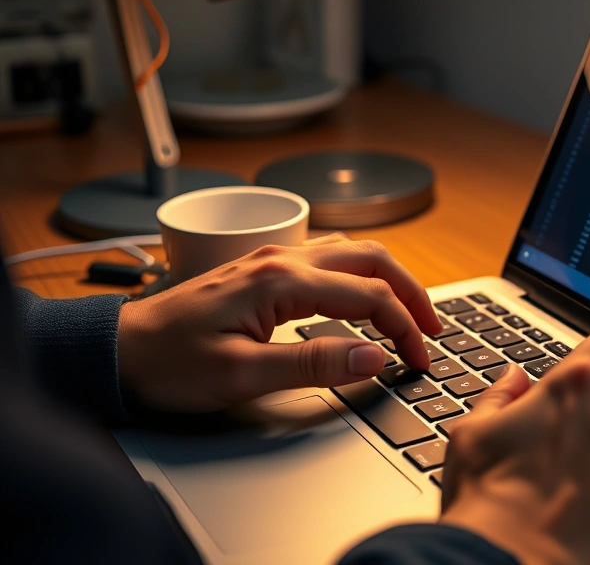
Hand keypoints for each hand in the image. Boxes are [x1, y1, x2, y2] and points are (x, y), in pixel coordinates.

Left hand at [117, 235, 441, 412]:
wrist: (118, 352)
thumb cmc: (170, 364)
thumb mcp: (243, 374)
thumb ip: (314, 363)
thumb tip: (374, 356)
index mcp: (281, 280)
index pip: (370, 296)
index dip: (405, 329)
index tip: (419, 359)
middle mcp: (281, 258)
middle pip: (371, 260)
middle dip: (411, 293)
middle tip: (433, 328)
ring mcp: (272, 260)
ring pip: (352, 254)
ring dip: (389, 280)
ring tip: (410, 314)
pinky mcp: (263, 271)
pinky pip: (329, 262)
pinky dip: (361, 278)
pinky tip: (365, 301)